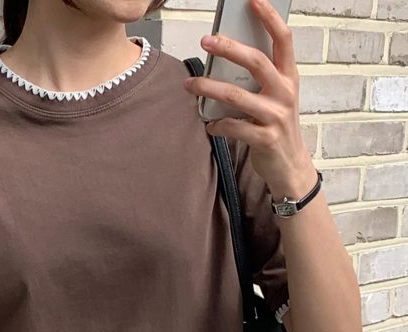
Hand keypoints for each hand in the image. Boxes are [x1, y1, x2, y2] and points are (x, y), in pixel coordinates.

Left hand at [183, 0, 318, 200]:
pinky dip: (216, 125)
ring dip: (209, 88)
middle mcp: (285, 92)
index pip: (283, 39)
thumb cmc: (277, 126)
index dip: (269, 17)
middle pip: (256, 62)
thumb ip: (260, 78)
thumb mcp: (276, 97)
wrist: (291, 167)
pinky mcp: (264, 139)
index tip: (252, 0)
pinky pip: (233, 127)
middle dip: (228, 48)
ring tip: (189, 85)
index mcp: (289, 77)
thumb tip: (227, 55)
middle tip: (206, 41)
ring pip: (236, 95)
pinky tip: (208, 124)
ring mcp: (276, 116)